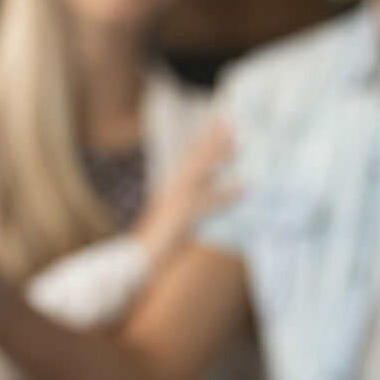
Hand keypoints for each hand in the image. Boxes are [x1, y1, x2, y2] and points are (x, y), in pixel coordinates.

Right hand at [134, 117, 238, 265]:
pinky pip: (207, 202)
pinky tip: (244, 186)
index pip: (188, 160)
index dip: (202, 142)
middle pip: (194, 158)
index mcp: (169, 189)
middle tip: (229, 119)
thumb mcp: (171, 225)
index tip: (217, 126)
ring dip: (218, 155)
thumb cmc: (151, 247)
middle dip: (211, 139)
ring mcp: (174, 200)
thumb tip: (199, 205)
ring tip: (237, 141)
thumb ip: (185, 211)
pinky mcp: (181, 215)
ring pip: (199, 171)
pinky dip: (226, 194)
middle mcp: (171, 189)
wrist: (135, 260)